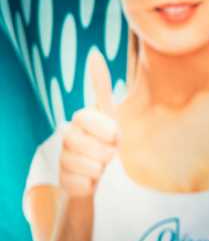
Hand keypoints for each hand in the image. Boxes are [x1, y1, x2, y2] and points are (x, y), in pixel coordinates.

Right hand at [60, 54, 117, 197]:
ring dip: (100, 170)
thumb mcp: (111, 116)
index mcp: (80, 119)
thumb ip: (101, 88)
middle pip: (82, 143)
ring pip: (85, 166)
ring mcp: (60, 158)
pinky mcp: (61, 180)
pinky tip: (91, 180)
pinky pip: (81, 185)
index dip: (103, 128)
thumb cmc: (107, 141)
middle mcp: (66, 135)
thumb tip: (93, 54)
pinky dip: (91, 185)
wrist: (98, 174)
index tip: (116, 135)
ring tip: (102, 167)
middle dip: (105, 153)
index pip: (84, 116)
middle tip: (111, 155)